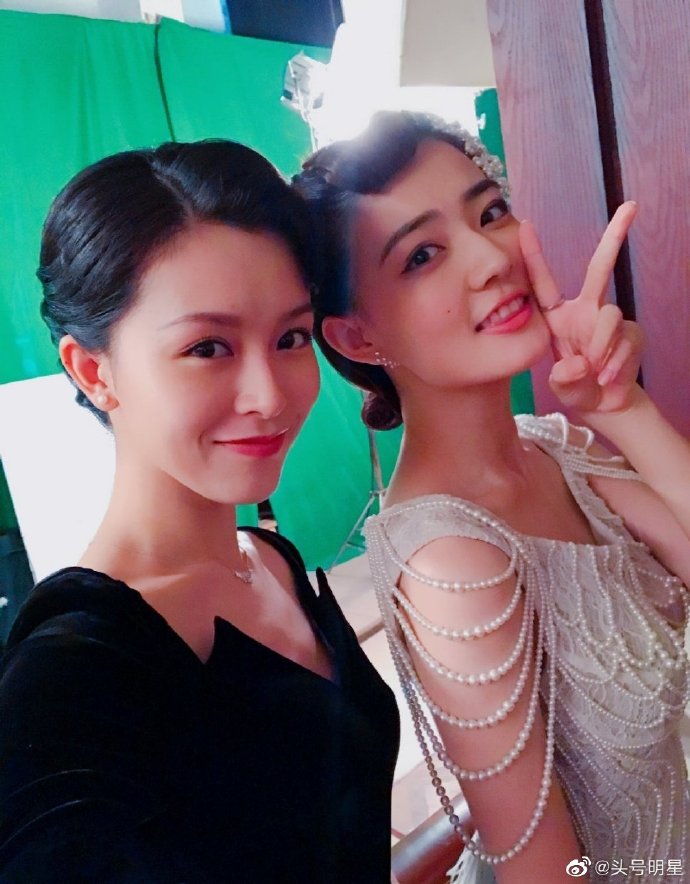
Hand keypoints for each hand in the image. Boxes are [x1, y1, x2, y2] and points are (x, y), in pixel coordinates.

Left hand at [519, 202, 643, 414]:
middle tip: (631, 206)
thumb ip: (564, 378)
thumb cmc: (575, 387)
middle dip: (615, 236)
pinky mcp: (631, 333)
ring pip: (609, 316)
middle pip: (599, 268)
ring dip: (600, 346)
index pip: (543, 283)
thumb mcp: (562, 385)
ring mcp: (610, 319)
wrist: (604, 403)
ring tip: (594, 371)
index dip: (534, 255)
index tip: (526, 225)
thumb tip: (575, 366)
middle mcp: (585, 310)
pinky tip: (606, 377)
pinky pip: (624, 339)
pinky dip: (615, 362)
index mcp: (558, 317)